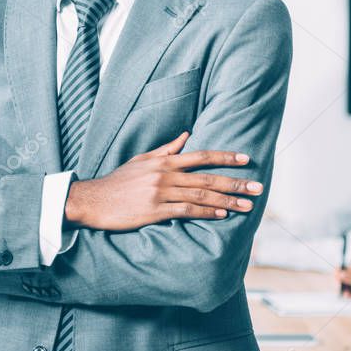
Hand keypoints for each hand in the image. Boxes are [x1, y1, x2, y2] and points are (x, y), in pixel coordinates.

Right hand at [64, 132, 263, 230]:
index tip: (247, 158)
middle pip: (207, 178)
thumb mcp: (142, 160)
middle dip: (235, 182)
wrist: (93, 200)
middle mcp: (165, 175)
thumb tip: (186, 135)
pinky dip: (205, 213)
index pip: (201, 155)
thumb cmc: (118, 182)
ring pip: (200, 196)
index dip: (225, 157)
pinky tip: (221, 215)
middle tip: (258, 187)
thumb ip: (166, 149)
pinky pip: (185, 211)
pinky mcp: (154, 211)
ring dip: (227, 201)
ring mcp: (160, 193)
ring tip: (246, 205)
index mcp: (164, 161)